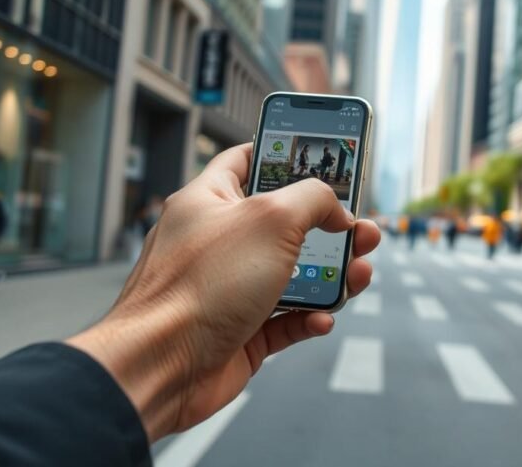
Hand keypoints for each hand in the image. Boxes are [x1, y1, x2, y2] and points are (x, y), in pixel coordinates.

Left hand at [66, 144, 379, 441]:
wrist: (160, 367)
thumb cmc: (200, 286)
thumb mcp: (270, 219)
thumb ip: (313, 200)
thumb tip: (338, 210)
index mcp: (210, 201)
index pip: (250, 160)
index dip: (288, 155)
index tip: (326, 158)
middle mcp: (217, 242)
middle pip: (284, 223)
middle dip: (329, 226)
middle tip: (361, 229)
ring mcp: (228, 289)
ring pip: (292, 275)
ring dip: (331, 275)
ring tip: (360, 274)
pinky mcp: (239, 332)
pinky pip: (285, 321)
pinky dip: (310, 318)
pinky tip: (322, 318)